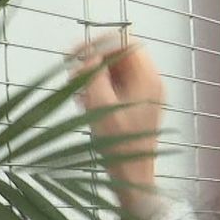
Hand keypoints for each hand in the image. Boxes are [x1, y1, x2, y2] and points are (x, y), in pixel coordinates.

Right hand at [74, 37, 165, 215]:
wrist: (133, 177)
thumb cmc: (119, 144)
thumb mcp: (101, 107)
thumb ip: (94, 77)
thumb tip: (88, 57)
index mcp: (147, 78)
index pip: (126, 42)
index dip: (100, 43)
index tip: (77, 54)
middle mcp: (149, 82)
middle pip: (121, 54)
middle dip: (94, 58)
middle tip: (70, 68)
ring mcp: (144, 94)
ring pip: (116, 70)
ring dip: (94, 73)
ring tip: (74, 87)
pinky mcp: (136, 106)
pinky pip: (116, 86)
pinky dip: (99, 87)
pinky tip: (83, 100)